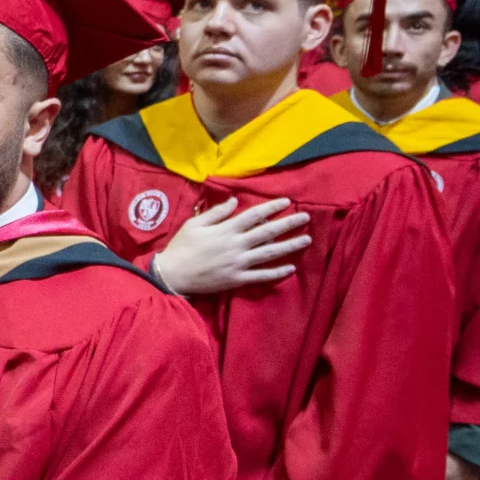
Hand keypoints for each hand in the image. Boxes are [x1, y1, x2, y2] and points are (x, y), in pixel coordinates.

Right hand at [152, 197, 310, 294]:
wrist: (173, 274)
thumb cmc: (181, 247)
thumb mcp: (194, 224)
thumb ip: (216, 212)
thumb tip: (235, 200)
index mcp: (226, 230)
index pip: (254, 215)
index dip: (272, 207)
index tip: (287, 201)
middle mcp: (237, 245)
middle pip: (268, 232)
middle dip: (289, 223)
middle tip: (306, 217)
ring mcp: (239, 263)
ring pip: (270, 253)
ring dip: (290, 246)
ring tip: (306, 239)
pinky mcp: (237, 279)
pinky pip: (261, 276)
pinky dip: (277, 273)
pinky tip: (291, 268)